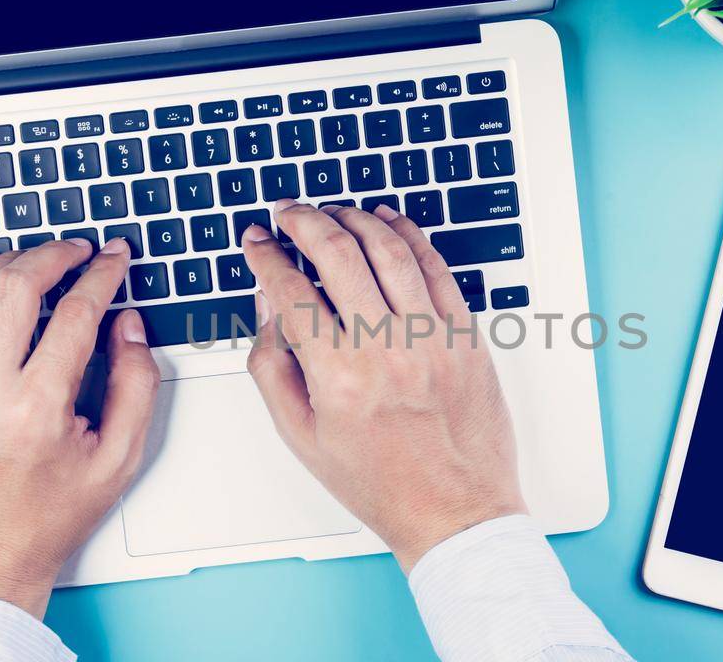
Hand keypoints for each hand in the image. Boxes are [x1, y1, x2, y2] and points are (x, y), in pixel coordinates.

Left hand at [0, 237, 159, 617]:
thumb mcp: (117, 461)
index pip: (76, 313)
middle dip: (54, 254)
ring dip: (5, 264)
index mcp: (37, 409)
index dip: (102, 275)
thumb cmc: (46, 520)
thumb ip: (136, 386)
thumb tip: (128, 325)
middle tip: (77, 250)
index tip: (113, 259)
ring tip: (33, 260)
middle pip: (16, 286)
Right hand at [241, 200, 525, 571]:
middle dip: (305, 222)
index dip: (266, 257)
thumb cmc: (381, 483)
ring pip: (390, 250)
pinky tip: (388, 222)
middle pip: (338, 255)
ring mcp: (432, 339)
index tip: (256, 241)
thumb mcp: (303, 437)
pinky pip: (436, 268)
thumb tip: (268, 306)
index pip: (291, 292)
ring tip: (334, 211)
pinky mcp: (466, 336)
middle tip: (288, 212)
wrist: (455, 511)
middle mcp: (386, 352)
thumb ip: (273, 368)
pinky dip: (409, 236)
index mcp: (339, 378)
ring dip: (355, 219)